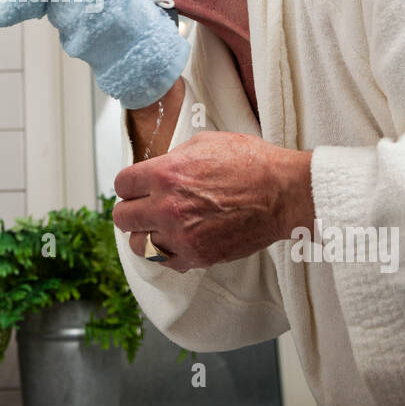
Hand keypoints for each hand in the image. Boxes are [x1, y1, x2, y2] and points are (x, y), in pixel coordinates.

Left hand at [112, 131, 313, 272]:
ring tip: (157, 228)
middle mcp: (167, 206)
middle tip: (142, 209)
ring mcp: (181, 235)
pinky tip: (177, 241)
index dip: (129, 185)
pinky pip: (165, 262)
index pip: (122, 184)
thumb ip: (173, 157)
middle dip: (131, 211)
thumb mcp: (205, 143)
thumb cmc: (251, 163)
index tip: (135, 188)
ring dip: (144, 235)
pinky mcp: (197, 256)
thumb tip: (158, 167)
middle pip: (123, 217)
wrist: (283, 193)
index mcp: (165, 173)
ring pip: (138, 244)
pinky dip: (167, 253)